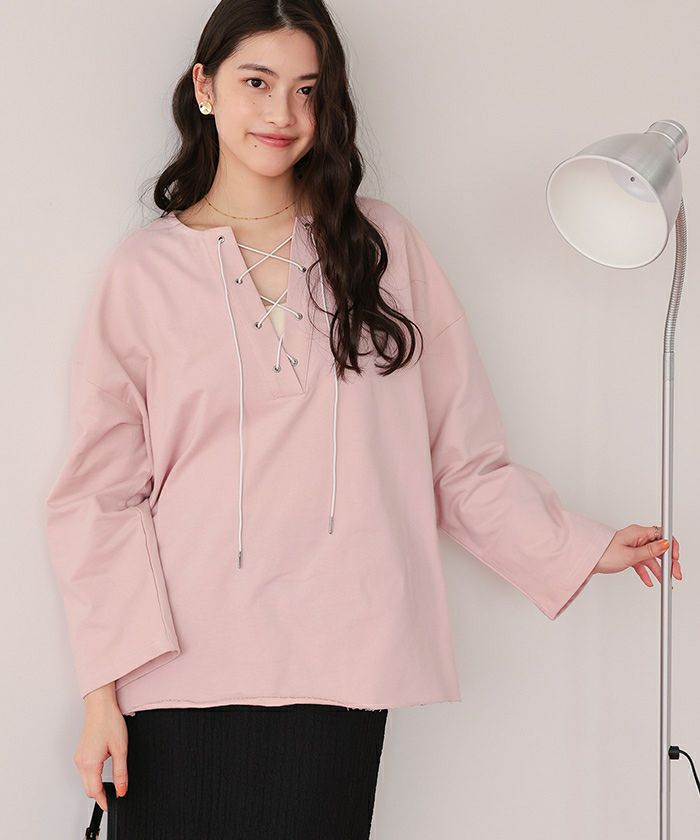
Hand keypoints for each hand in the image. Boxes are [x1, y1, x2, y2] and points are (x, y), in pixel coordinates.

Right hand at [74, 696, 128, 810]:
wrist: (100, 705)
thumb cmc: (109, 721)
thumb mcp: (120, 749)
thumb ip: (121, 773)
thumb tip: (121, 790)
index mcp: (89, 763)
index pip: (95, 791)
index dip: (104, 801)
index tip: (110, 805)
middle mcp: (81, 762)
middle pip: (88, 788)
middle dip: (100, 795)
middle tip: (112, 797)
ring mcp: (79, 757)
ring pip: (86, 780)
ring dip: (96, 784)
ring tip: (110, 784)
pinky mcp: (80, 752)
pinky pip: (84, 770)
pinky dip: (92, 775)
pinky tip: (102, 771)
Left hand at [593, 524, 680, 586]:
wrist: (586, 559)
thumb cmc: (603, 553)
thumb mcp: (630, 555)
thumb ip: (650, 551)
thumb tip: (665, 544)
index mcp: (638, 533)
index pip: (662, 535)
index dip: (671, 547)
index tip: (675, 559)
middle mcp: (636, 538)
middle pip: (659, 548)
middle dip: (668, 562)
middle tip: (674, 574)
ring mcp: (631, 546)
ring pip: (650, 558)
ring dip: (658, 570)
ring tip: (664, 582)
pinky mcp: (627, 554)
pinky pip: (641, 563)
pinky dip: (646, 572)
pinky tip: (649, 581)